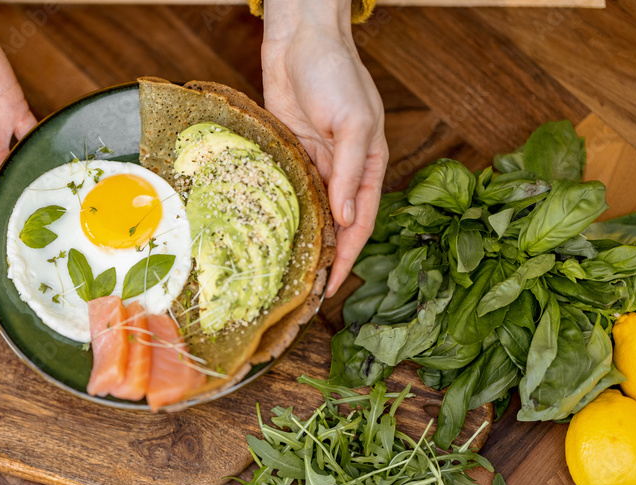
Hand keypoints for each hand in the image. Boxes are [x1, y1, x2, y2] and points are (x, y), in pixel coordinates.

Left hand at [262, 0, 387, 297]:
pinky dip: (279, 215)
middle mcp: (342, 171)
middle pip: (334, 225)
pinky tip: (267, 236)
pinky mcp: (286, 155)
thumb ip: (350, 173)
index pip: (360, 223)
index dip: (348, 258)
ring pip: (308, 213)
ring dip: (300, 241)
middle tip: (302, 292)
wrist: (299, 40)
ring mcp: (313, 165)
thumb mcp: (354, 123)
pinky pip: (285, 193)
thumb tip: (347, 219)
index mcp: (369, 166)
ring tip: (283, 274)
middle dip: (323, 258)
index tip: (330, 289)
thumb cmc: (335, 74)